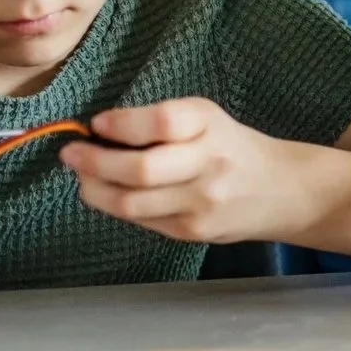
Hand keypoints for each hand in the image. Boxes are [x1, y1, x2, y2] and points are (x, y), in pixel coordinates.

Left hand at [62, 99, 290, 244]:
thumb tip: (100, 133)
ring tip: (82, 176)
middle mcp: (208, 164)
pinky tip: (108, 193)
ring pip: (131, 203)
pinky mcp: (191, 231)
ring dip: (94, 189)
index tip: (97, 124)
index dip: (123, 124)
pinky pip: (140, 220)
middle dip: (94, 162)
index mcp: (210, 126)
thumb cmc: (232, 147)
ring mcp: (199, 203)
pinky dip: (116, 205)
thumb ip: (159, 124)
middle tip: (71, 153)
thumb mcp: (205, 119)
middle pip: (140, 169)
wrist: (279, 190)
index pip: (162, 122)